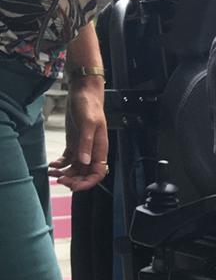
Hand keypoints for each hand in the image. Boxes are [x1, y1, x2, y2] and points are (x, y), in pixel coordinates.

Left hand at [49, 77, 108, 191]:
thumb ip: (87, 143)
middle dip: (73, 180)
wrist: (83, 93)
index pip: (97, 174)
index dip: (87, 183)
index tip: (73, 186)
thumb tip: (84, 162)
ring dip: (64, 173)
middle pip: (85, 174)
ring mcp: (83, 148)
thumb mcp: (88, 123)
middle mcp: (92, 151)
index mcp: (100, 149)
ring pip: (75, 169)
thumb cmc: (89, 105)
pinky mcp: (74, 143)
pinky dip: (60, 164)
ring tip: (51, 173)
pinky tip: (52, 164)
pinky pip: (68, 159)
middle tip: (59, 180)